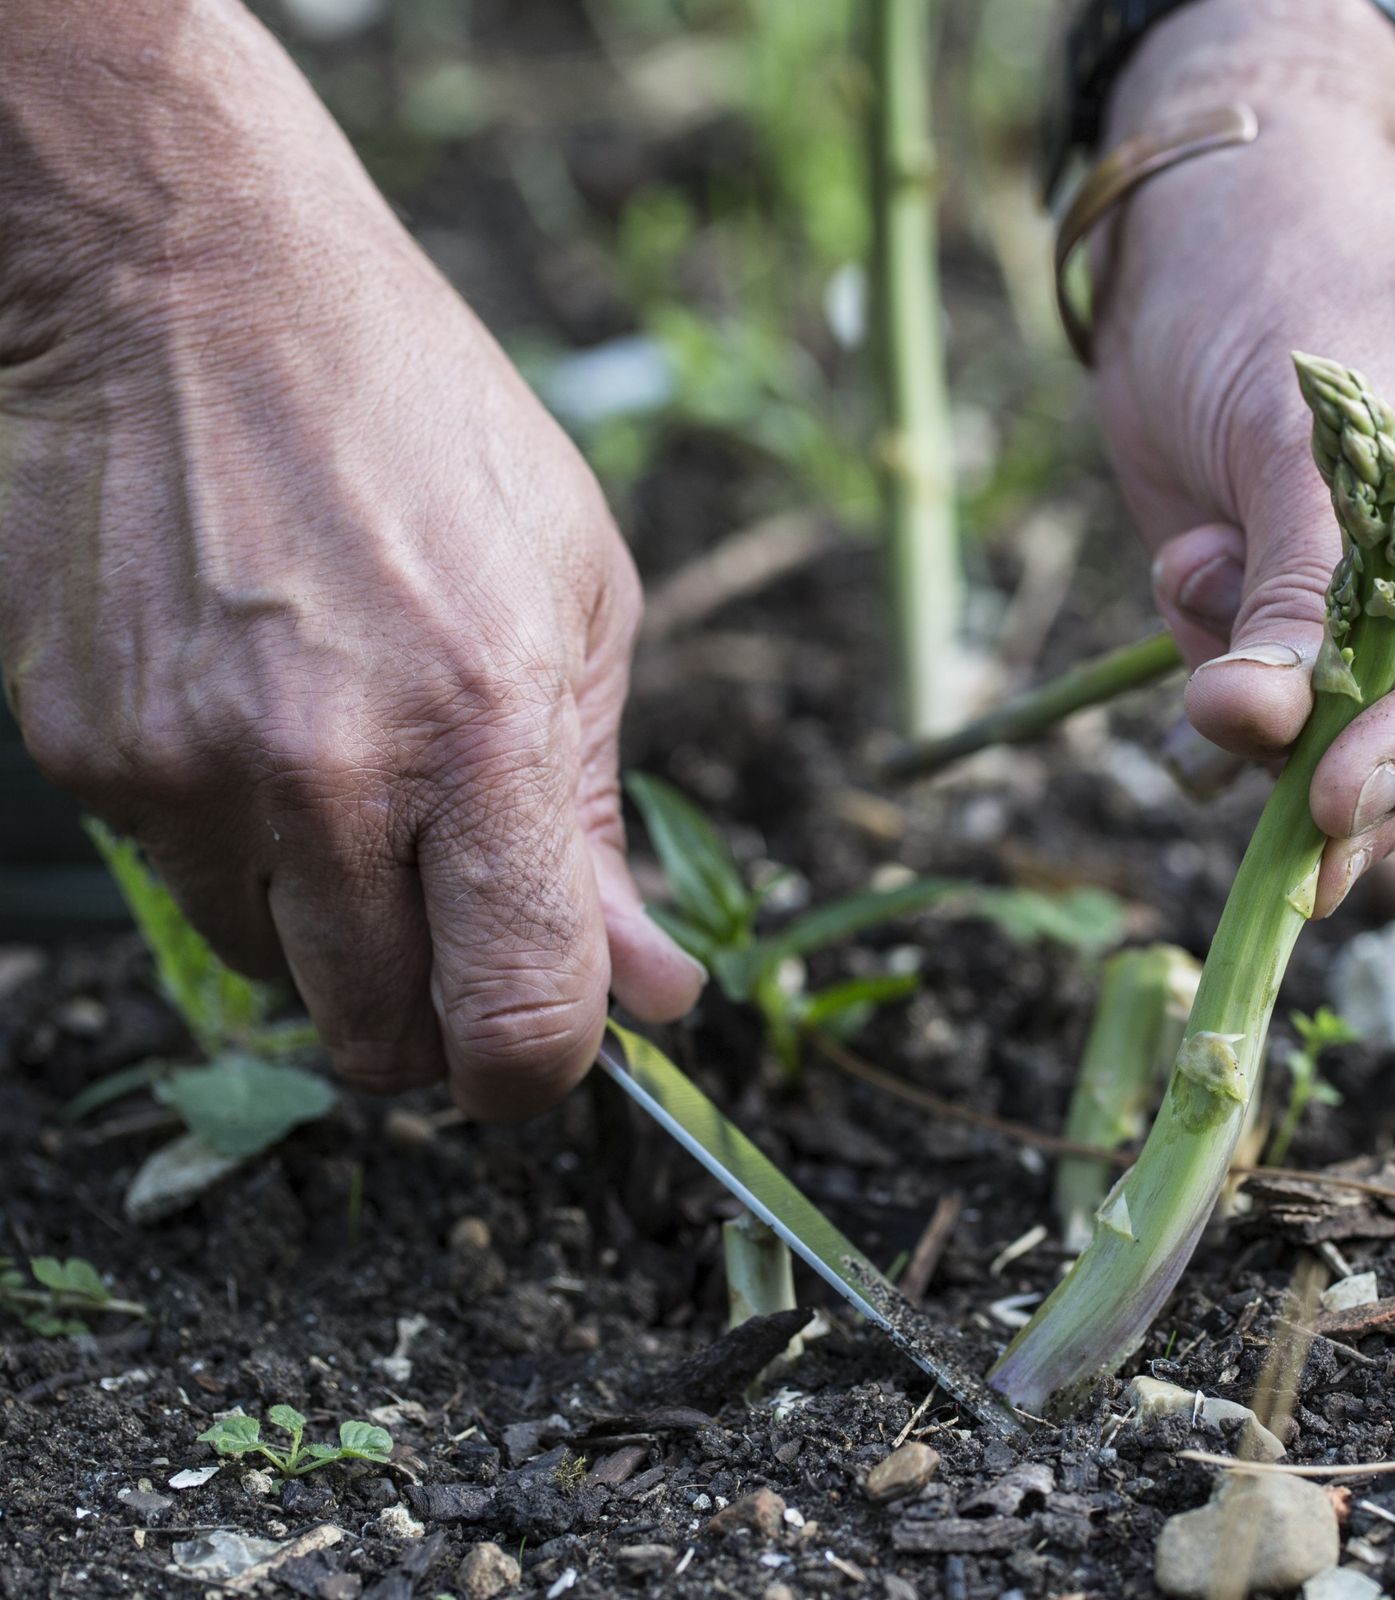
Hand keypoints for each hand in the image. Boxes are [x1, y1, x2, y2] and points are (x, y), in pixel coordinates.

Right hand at [0, 1, 702, 1116]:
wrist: (193, 284)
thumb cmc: (423, 428)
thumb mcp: (578, 598)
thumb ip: (602, 817)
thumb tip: (649, 991)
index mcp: (485, 724)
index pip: (515, 1013)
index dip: (540, 1069)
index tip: (547, 1050)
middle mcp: (326, 768)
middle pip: (382, 1039)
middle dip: (437, 1015)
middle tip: (458, 920)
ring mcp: (187, 767)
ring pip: (279, 977)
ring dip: (337, 929)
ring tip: (357, 778)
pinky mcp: (88, 752)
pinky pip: (187, 885)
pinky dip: (243, 852)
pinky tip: (265, 723)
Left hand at [1091, 0, 1394, 912]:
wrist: (1223, 248)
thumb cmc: (1298, 288)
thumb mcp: (1304, 436)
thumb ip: (1295, 591)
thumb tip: (1255, 726)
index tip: (1331, 796)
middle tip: (1267, 758)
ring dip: (1302, 731)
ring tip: (1205, 573)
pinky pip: (1347, 757)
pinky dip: (1259, 710)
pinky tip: (1201, 578)